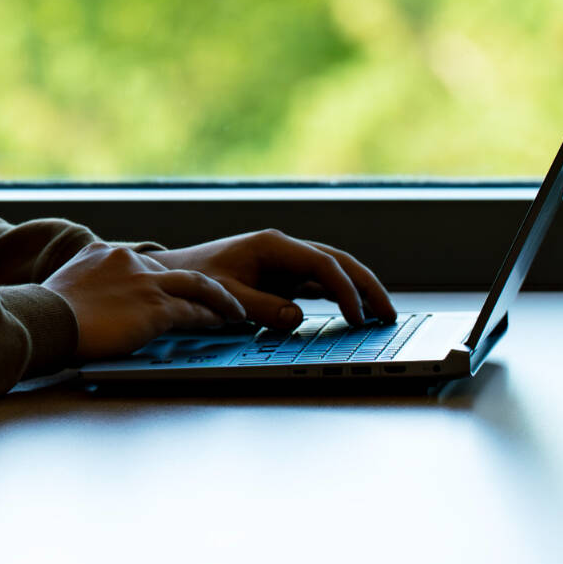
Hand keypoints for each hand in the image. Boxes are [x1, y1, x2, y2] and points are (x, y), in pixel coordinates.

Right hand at [44, 242, 247, 361]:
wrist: (43, 319)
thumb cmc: (44, 314)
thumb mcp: (66, 287)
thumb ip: (86, 287)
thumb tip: (88, 305)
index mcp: (104, 254)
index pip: (145, 265)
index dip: (164, 280)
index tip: (175, 290)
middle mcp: (129, 262)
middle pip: (178, 271)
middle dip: (203, 287)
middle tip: (220, 298)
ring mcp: (144, 284)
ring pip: (197, 286)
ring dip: (220, 299)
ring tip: (235, 311)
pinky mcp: (153, 308)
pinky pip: (191, 311)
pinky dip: (209, 317)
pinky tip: (220, 323)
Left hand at [148, 230, 395, 331]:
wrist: (174, 276)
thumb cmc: (195, 283)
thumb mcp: (225, 298)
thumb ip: (261, 308)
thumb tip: (298, 318)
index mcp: (272, 246)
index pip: (322, 264)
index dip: (345, 291)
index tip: (356, 317)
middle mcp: (284, 249)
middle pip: (337, 263)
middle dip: (366, 286)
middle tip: (388, 314)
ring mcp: (285, 263)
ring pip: (333, 272)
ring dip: (358, 290)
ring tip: (381, 315)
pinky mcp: (282, 277)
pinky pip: (319, 284)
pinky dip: (339, 296)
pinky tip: (355, 313)